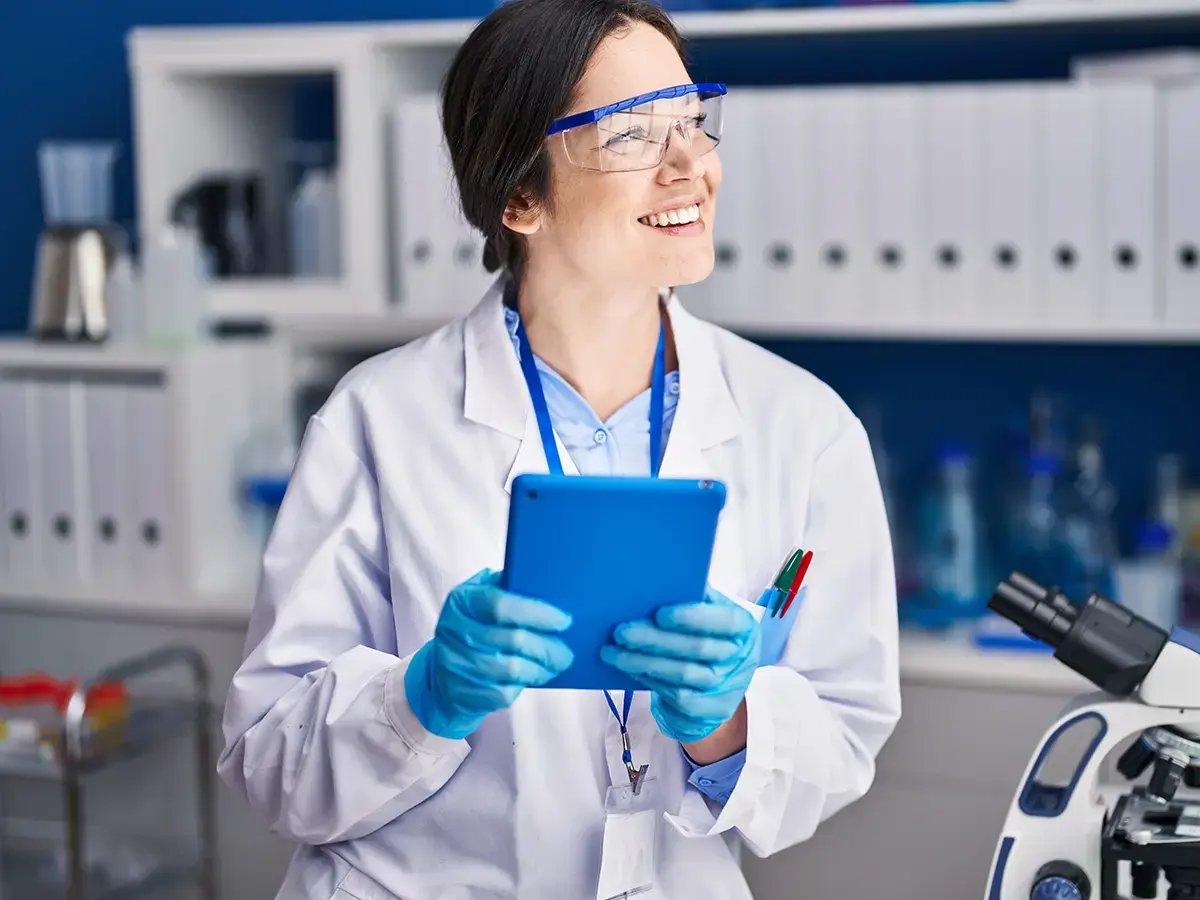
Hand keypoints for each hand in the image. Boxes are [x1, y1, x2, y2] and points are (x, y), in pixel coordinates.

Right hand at [404, 569, 573, 738]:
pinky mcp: (462, 692)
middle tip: (566, 652)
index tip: (564, 620)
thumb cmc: (474, 627)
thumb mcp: (482, 597)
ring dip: (541, 669)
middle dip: (548, 647)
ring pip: (512, 669)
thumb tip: (546, 588)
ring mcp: (455, 663)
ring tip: (555, 665)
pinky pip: (503, 692)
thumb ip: (507, 588)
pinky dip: (525, 685)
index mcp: (461, 600)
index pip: (501, 604)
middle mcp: (453, 630)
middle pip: (513, 640)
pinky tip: (534, 677)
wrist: (442, 673)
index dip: (537, 613)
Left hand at [600, 586, 759, 743]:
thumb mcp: (709, 612)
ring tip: (612, 651)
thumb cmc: (707, 635)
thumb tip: (659, 577)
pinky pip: (673, 695)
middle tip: (621, 631)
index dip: (694, 617)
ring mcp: (725, 687)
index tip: (660, 613)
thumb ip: (693, 597)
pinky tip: (628, 668)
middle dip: (655, 640)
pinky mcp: (707, 709)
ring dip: (642, 662)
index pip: (725, 621)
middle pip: (697, 649)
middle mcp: (739, 658)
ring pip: (681, 675)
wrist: (719, 683)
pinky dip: (648, 679)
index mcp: (743, 627)